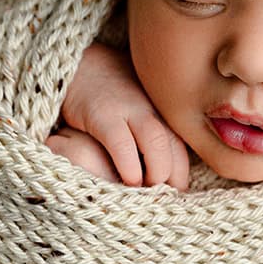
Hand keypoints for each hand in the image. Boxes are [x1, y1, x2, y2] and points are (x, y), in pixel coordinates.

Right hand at [47, 43, 190, 189]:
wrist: (78, 64)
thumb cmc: (111, 91)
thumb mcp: (141, 106)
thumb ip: (157, 129)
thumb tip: (168, 169)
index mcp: (165, 110)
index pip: (185, 149)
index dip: (180, 177)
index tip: (171, 196)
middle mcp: (153, 108)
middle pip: (178, 149)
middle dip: (172, 180)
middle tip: (158, 200)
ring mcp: (129, 109)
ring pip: (158, 146)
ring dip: (156, 175)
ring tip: (144, 191)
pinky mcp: (102, 115)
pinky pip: (122, 145)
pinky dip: (128, 166)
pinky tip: (126, 179)